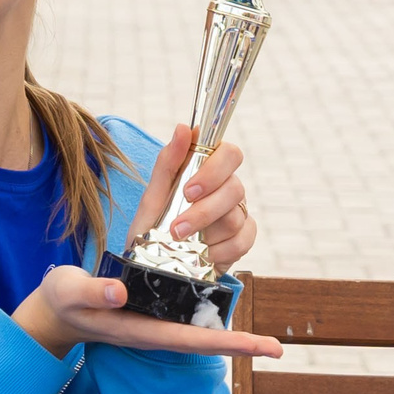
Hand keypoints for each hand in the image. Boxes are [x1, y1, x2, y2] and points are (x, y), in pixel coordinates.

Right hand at [12, 265, 281, 361]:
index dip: (224, 342)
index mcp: (139, 329)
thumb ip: (94, 291)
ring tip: (266, 341)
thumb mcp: (71, 291)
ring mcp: (157, 322)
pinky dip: (214, 314)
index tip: (256, 347)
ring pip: (201, 331)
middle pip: (204, 341)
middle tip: (276, 348)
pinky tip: (232, 307)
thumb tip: (121, 291)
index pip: (189, 339)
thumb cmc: (62, 301)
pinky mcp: (156, 312)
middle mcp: (154, 330)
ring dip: (232, 336)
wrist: (57, 310)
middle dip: (240, 345)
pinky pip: (191, 317)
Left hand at [134, 125, 256, 272]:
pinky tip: (203, 255)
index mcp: (208, 171)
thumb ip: (168, 163)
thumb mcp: (152, 197)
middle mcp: (227, 189)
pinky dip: (220, 251)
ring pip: (235, 217)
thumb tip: (183, 128)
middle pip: (235, 188)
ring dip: (205, 234)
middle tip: (177, 227)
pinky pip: (243, 241)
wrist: (151, 266)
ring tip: (181, 243)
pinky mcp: (243, 239)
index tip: (189, 190)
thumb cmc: (153, 226)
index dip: (215, 170)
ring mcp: (238, 214)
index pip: (230, 154)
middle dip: (204, 211)